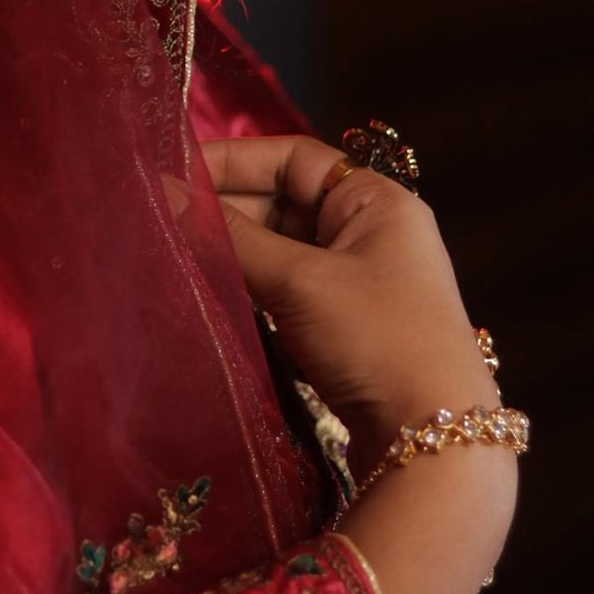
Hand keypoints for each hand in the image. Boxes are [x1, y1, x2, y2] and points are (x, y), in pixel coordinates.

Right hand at [196, 134, 495, 464]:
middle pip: (283, 203)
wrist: (434, 435)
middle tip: (160, 222)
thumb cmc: (377, 338)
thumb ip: (232, 239)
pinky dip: (249, 290)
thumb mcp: (300, 281)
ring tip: (173, 258)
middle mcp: (371, 233)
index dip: (232, 161)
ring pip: (279, 251)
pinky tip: (209, 296)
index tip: (173, 173)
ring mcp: (360, 283)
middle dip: (225, 212)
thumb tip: (168, 196)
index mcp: (376, 201)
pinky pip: (286, 292)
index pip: (293, 158)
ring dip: (232, 254)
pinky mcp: (346, 329)